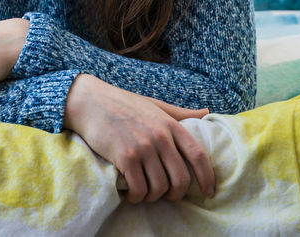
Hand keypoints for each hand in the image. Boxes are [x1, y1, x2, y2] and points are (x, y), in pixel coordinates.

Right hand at [63, 74, 214, 203]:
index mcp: (171, 124)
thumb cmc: (123, 103)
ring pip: (159, 188)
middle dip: (176, 194)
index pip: (199, 156)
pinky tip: (129, 193)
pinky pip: (139, 189)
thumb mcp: (155, 105)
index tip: (209, 192)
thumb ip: (180, 113)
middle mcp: (160, 137)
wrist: (90, 101)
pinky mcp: (125, 157)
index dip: (208, 177)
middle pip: (181, 179)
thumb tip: (207, 113)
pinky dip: (136, 197)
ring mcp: (143, 148)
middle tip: (166, 195)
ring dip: (153, 197)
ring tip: (144, 193)